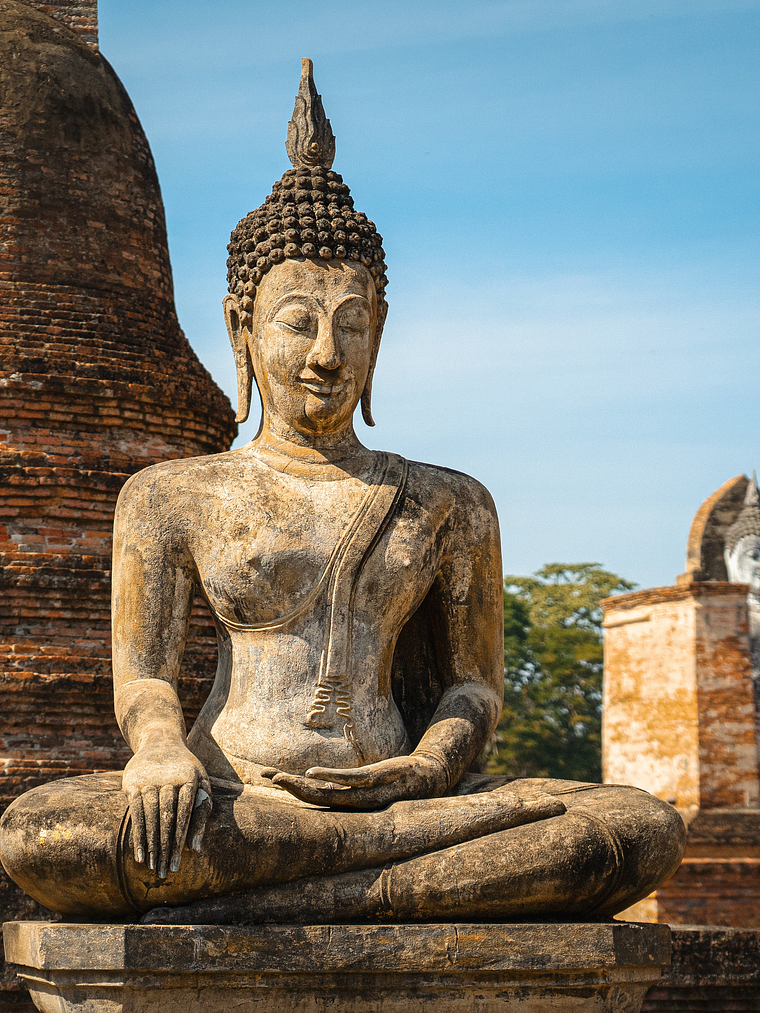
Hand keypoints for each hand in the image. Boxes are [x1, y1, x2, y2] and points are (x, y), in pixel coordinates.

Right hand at [122, 740, 211, 877]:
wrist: (161, 739)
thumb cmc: (186, 769)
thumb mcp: (201, 782)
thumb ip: (202, 812)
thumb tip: (196, 849)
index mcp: (189, 778)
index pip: (185, 814)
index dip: (181, 840)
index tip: (177, 864)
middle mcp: (168, 779)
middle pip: (167, 819)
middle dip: (165, 847)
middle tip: (164, 873)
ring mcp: (148, 780)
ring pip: (149, 817)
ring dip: (150, 844)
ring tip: (152, 867)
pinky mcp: (132, 783)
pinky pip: (134, 812)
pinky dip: (137, 834)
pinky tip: (139, 854)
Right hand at [261, 753, 447, 809]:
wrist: (427, 775)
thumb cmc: (396, 778)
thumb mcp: (367, 779)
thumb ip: (346, 778)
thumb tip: (325, 770)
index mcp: (348, 800)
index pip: (312, 798)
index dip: (290, 789)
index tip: (267, 776)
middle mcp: (352, 801)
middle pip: (314, 798)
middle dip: (289, 788)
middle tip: (266, 777)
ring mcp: (362, 793)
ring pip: (326, 793)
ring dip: (301, 786)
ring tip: (279, 778)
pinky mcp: (375, 780)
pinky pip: (347, 780)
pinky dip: (328, 777)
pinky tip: (310, 772)